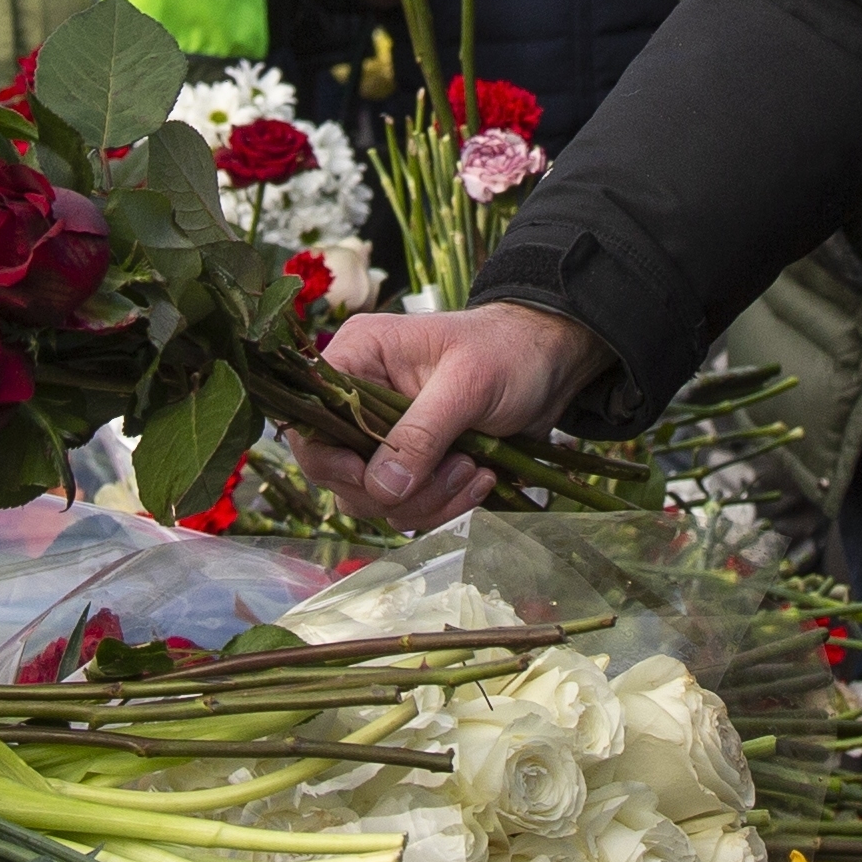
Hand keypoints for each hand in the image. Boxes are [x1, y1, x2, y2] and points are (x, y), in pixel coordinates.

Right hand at [297, 303, 612, 529]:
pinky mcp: (413, 465)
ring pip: (375, 500)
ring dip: (429, 500)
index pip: (310, 421)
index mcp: (357, 358)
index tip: (373, 480)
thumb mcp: (467, 384)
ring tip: (475, 471)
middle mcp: (360, 400)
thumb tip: (381, 488)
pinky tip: (482, 479)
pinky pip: (407, 507)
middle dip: (397, 488)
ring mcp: (385, 436)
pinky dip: (444, 506)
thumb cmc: (508, 353)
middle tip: (455, 467)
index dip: (330, 460)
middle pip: (339, 473)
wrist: (551, 366)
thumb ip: (421, 434)